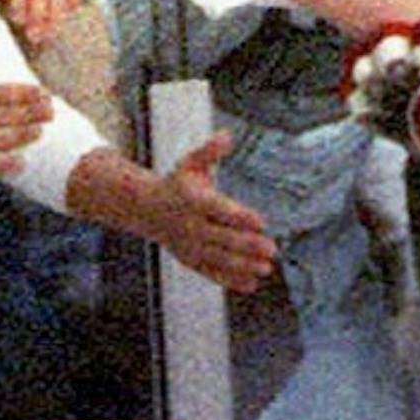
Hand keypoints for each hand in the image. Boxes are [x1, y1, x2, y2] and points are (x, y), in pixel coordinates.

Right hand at [145, 132, 277, 291]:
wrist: (148, 209)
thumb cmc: (177, 184)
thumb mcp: (191, 163)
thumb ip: (210, 151)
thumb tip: (227, 135)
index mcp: (193, 201)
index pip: (220, 210)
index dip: (241, 217)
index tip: (261, 222)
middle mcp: (191, 226)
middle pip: (223, 238)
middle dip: (248, 245)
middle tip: (272, 249)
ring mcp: (191, 247)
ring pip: (219, 260)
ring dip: (244, 266)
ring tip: (266, 268)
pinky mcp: (191, 261)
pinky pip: (212, 273)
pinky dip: (231, 280)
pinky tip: (251, 284)